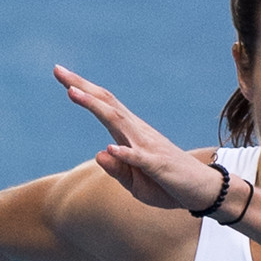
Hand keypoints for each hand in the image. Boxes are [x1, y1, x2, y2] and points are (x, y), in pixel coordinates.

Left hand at [53, 65, 226, 211]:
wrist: (202, 191)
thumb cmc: (167, 184)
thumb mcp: (135, 182)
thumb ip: (117, 169)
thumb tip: (101, 153)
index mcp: (131, 135)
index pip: (105, 106)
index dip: (83, 91)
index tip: (61, 74)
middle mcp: (138, 134)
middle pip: (108, 105)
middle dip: (82, 87)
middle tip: (58, 70)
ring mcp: (149, 148)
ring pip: (119, 123)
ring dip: (96, 107)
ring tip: (73, 93)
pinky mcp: (159, 166)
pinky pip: (139, 159)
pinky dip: (125, 154)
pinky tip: (111, 149)